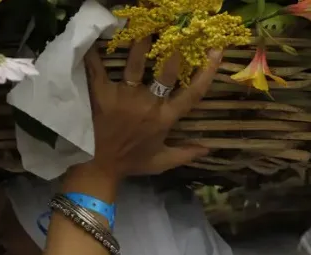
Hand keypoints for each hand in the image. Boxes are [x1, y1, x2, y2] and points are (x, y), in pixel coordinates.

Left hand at [75, 39, 220, 182]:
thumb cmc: (131, 163)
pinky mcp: (101, 95)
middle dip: (173, 51)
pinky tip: (96, 43)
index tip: (215, 51)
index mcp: (165, 117)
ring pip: (135, 65)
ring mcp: (124, 97)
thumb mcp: (162, 162)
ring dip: (140, 45)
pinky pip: (98, 71)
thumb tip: (209, 148)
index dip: (207, 71)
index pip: (193, 92)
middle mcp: (148, 104)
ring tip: (143, 30)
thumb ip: (186, 153)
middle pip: (165, 72)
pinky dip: (95, 57)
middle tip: (176, 34)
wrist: (99, 167)